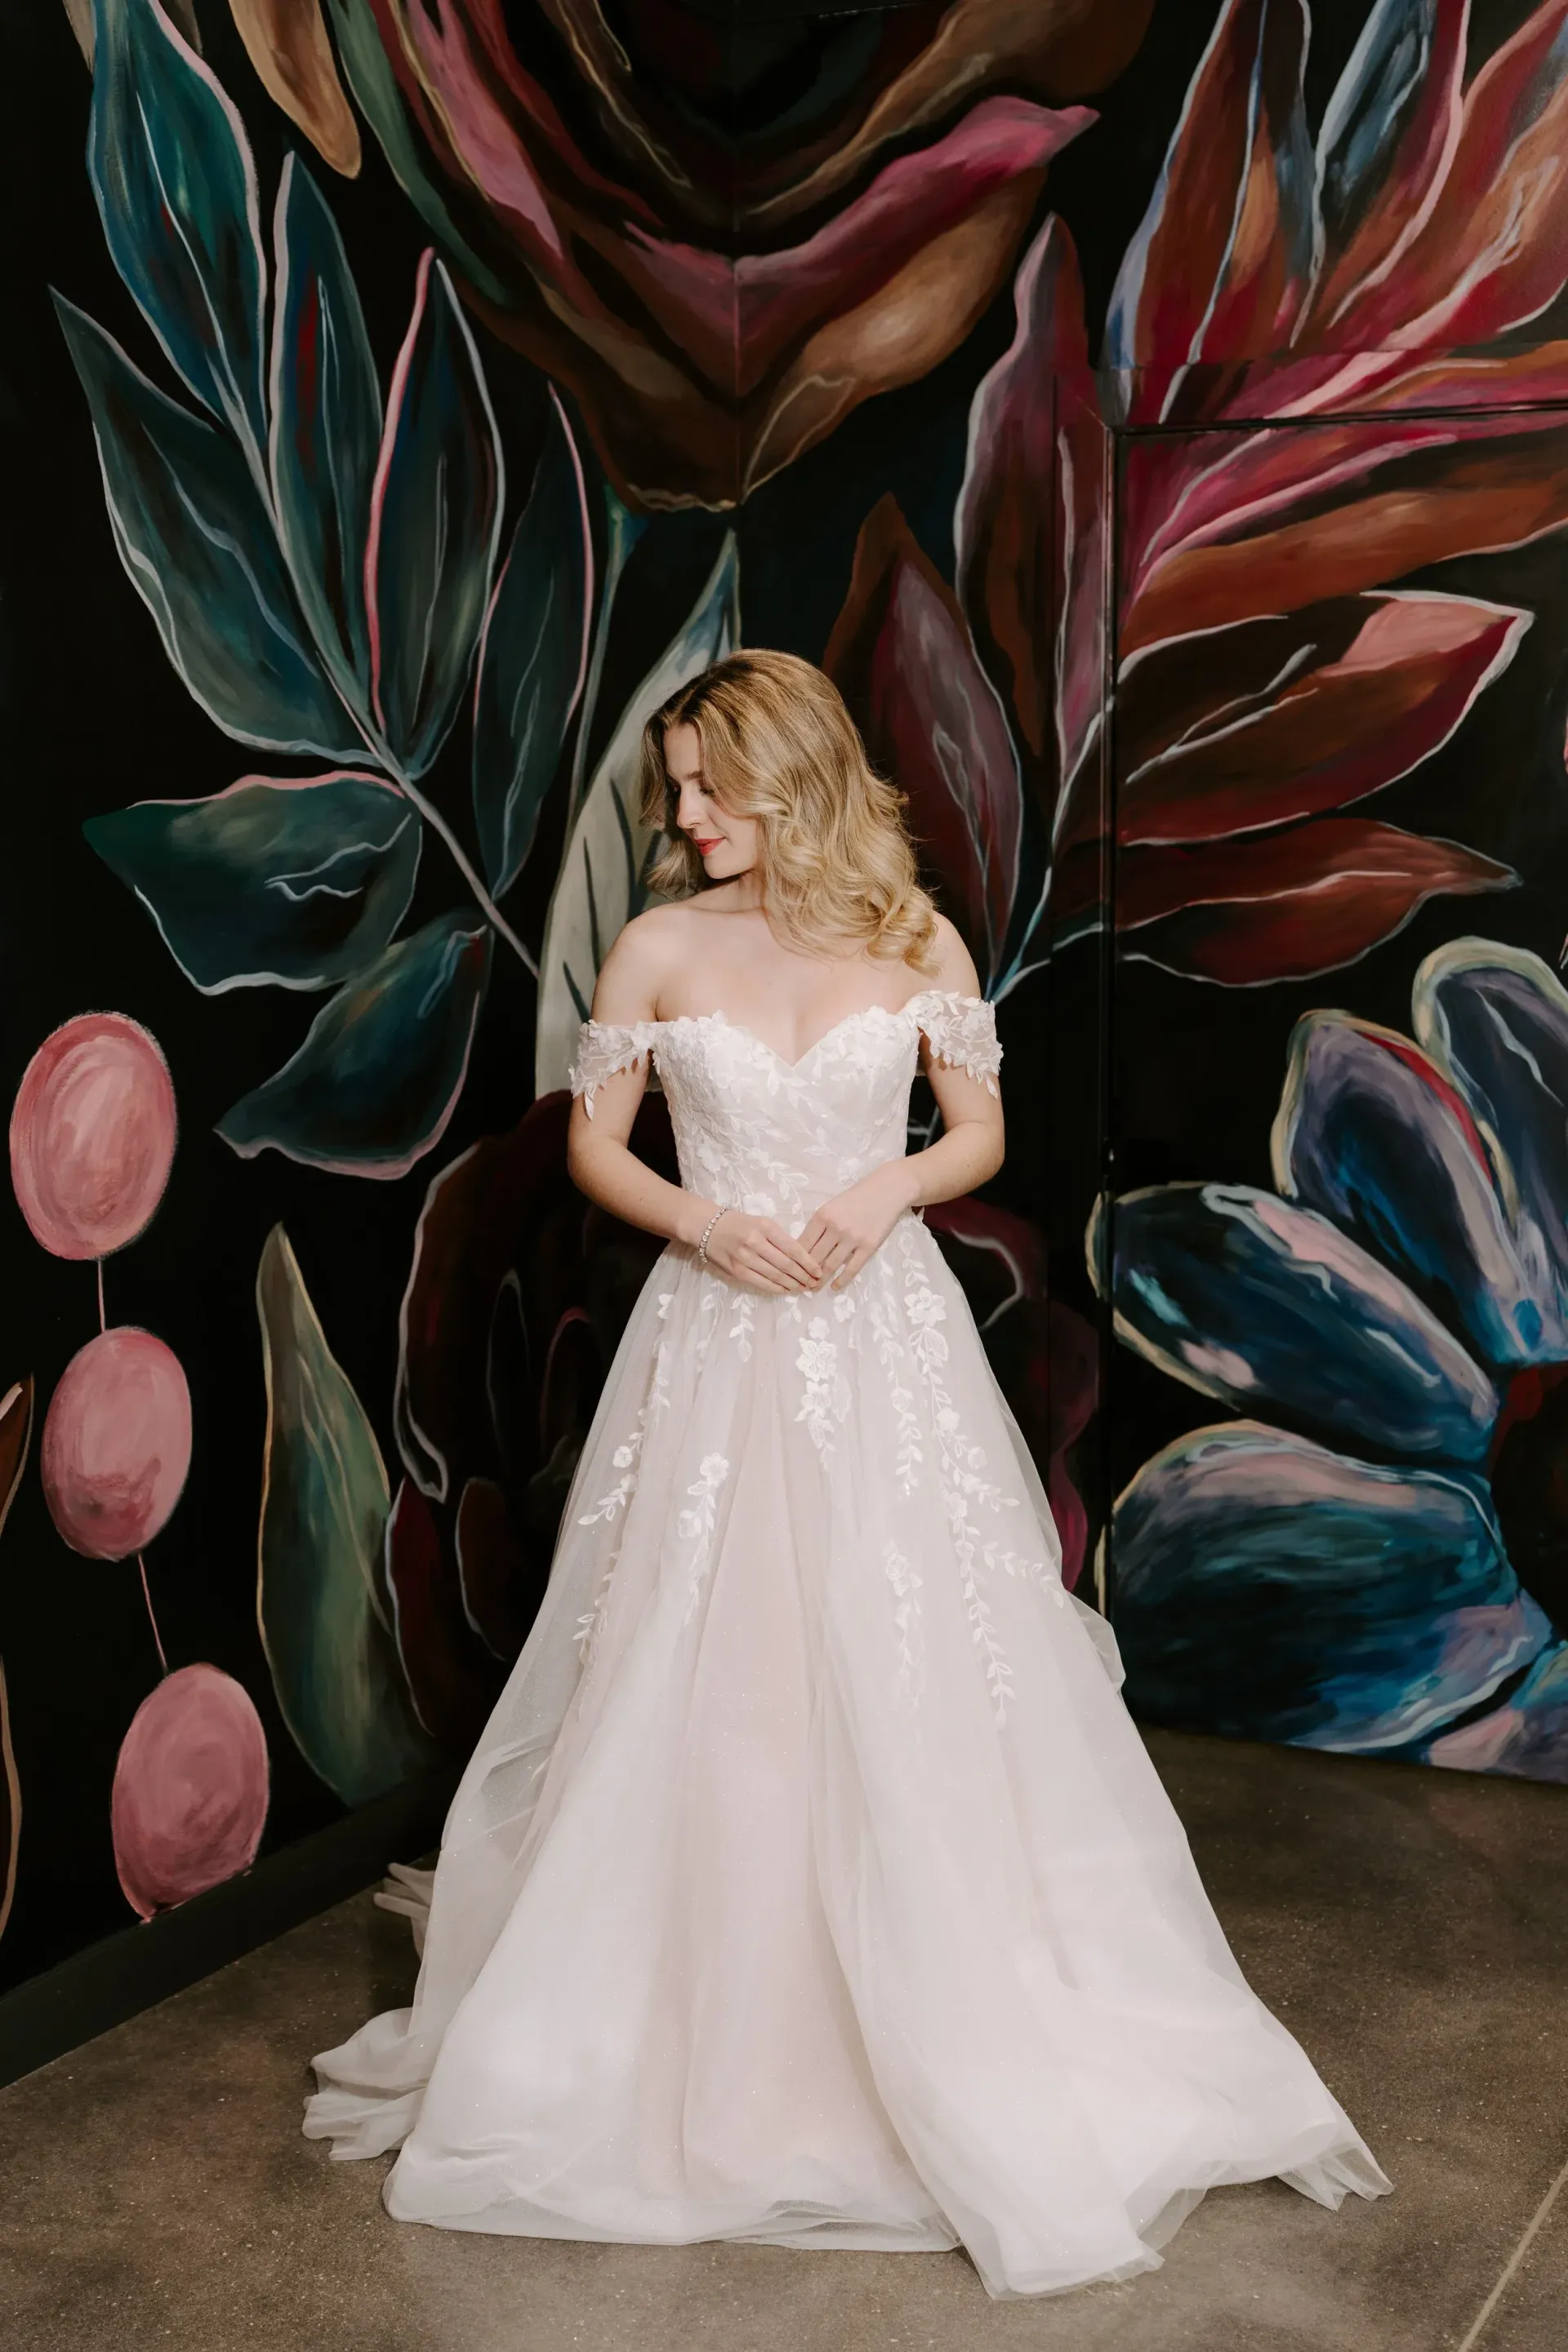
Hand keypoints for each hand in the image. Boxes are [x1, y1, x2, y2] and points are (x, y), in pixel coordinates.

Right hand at [699, 1207, 824, 1294]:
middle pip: (786, 1265)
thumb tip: (802, 1259)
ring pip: (775, 1276)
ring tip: (803, 1288)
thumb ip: (780, 1238)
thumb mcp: (763, 1222)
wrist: (709, 1227)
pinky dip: (777, 1288)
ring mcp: (745, 1258)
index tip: (819, 1271)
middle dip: (804, 1276)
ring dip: (792, 1284)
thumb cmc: (740, 1224)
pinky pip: (761, 1283)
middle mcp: (756, 1242)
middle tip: (814, 1283)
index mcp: (766, 1227)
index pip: (793, 1248)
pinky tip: (786, 1290)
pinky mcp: (737, 1271)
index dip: (808, 1263)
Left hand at [799, 1161, 915, 1289]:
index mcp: (822, 1216)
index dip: (795, 1260)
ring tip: (813, 1288)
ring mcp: (852, 1238)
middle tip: (799, 1284)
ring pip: (830, 1265)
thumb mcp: (831, 1205)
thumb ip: (818, 1224)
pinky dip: (841, 1280)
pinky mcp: (868, 1246)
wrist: (886, 1191)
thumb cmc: (856, 1197)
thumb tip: (803, 1248)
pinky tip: (834, 1287)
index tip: (791, 1270)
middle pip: (814, 1257)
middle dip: (805, 1273)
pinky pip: (852, 1268)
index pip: (802, 1244)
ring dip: (820, 1280)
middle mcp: (835, 1228)